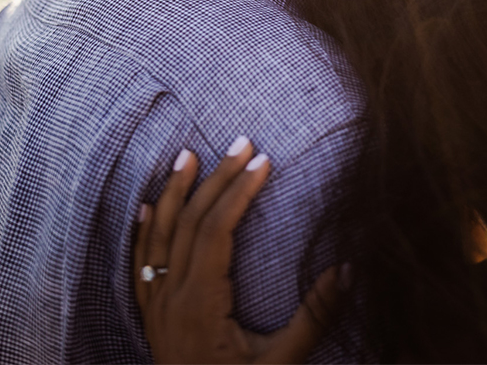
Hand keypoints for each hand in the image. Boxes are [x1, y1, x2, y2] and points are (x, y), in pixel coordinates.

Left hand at [133, 140, 346, 363]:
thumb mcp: (281, 363)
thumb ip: (313, 318)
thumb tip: (347, 271)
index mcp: (202, 303)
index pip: (216, 230)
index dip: (239, 192)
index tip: (264, 162)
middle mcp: (171, 298)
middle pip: (189, 222)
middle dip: (215, 178)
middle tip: (242, 143)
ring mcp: (156, 306)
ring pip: (158, 234)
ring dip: (173, 191)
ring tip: (188, 154)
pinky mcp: (151, 318)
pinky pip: (140, 262)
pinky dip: (143, 229)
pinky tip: (147, 205)